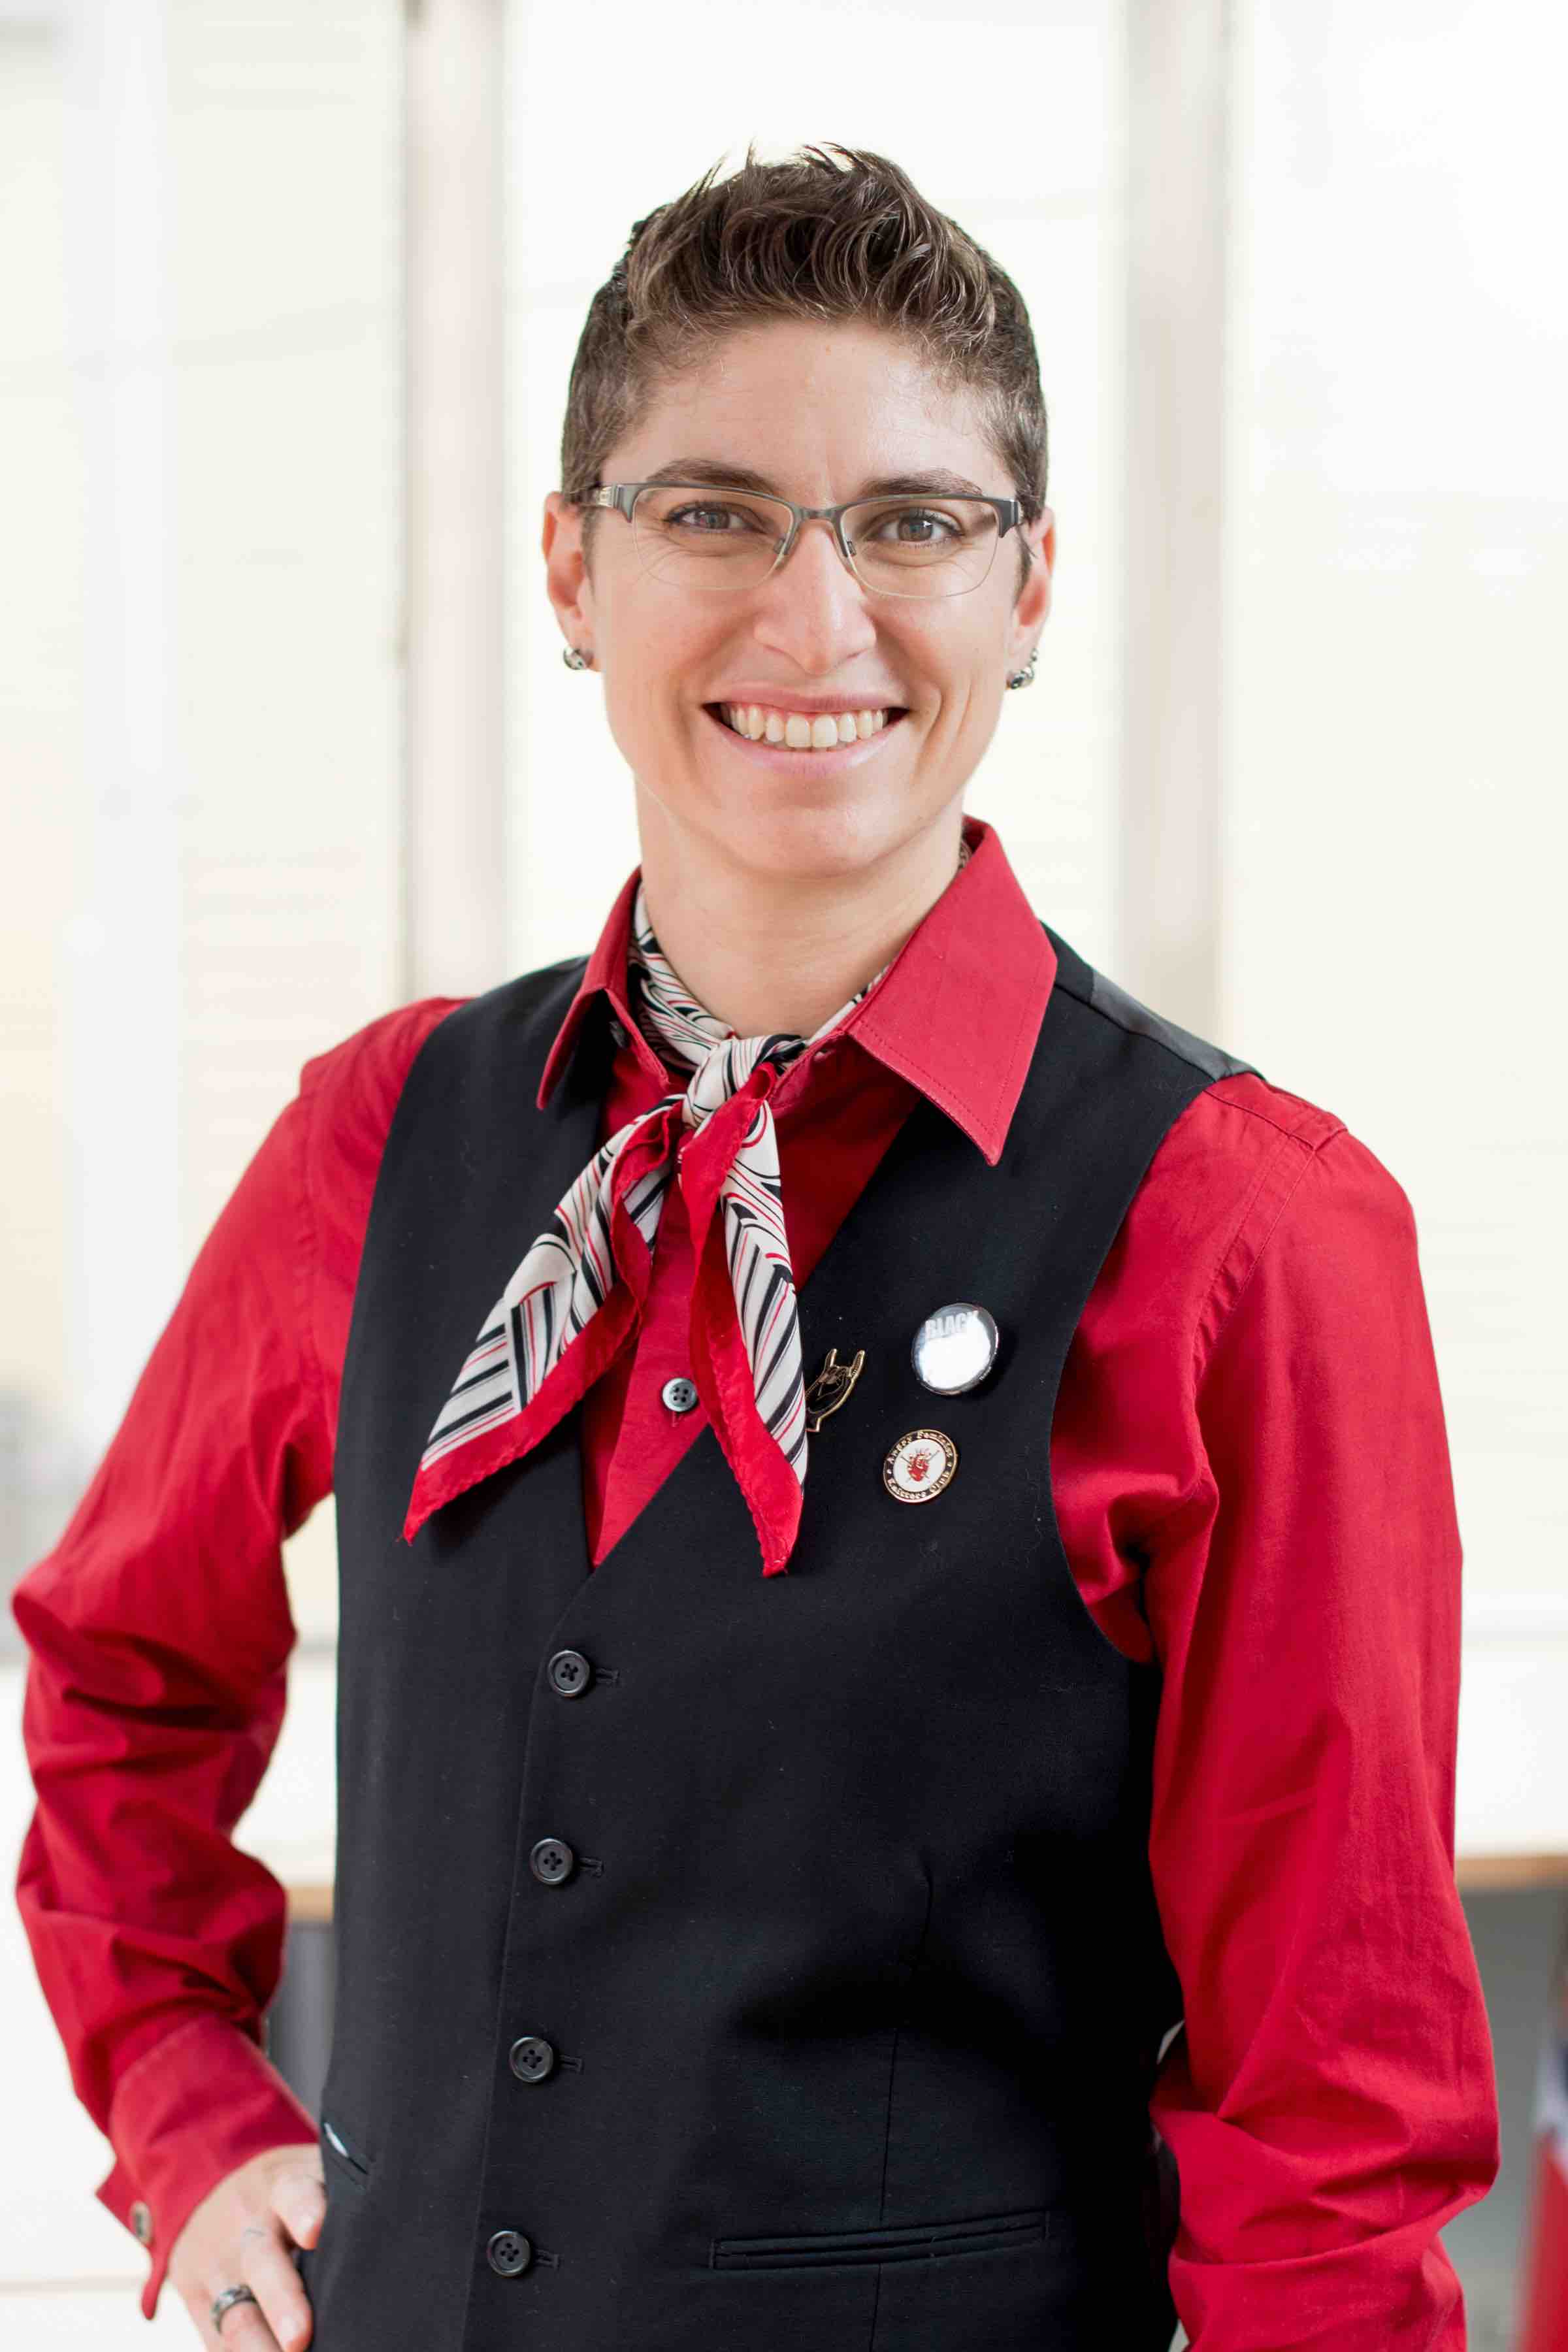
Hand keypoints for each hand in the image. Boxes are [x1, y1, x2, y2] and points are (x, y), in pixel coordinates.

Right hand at [167, 2142, 324, 2348]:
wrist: (208, 2191)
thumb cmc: (289, 2194)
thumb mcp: (309, 2175)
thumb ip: (343, 2195)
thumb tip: (410, 2220)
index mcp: (281, 2186)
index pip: (293, 2191)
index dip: (305, 2208)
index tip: (317, 2231)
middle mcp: (247, 2226)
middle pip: (261, 2261)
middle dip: (281, 2301)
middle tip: (299, 2336)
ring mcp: (218, 2267)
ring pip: (234, 2313)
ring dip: (256, 2346)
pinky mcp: (197, 2302)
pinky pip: (215, 2339)